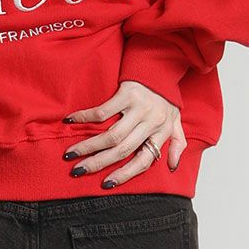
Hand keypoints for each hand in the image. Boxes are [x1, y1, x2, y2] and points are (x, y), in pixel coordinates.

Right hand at [61, 81, 186, 185]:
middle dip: (98, 163)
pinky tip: (71, 122)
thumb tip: (172, 167)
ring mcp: (139, 108)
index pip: (143, 161)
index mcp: (162, 133)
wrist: (163, 65)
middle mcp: (151, 122)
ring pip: (112, 135)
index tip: (106, 184)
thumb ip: (177, 143)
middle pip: (122, 150)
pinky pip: (103, 111)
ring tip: (71, 153)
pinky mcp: (128, 93)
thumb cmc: (166, 97)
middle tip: (78, 170)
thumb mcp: (176, 121)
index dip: (125, 174)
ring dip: (89, 146)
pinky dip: (86, 117)